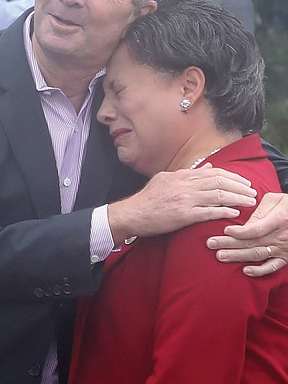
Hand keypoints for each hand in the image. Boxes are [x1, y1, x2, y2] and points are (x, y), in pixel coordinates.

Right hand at [108, 163, 256, 243]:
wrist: (131, 214)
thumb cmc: (147, 199)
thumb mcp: (166, 180)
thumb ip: (187, 174)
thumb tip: (207, 168)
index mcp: (182, 176)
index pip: (214, 173)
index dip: (232, 177)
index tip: (243, 182)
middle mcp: (185, 185)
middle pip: (220, 183)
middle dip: (240, 187)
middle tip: (252, 192)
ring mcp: (184, 200)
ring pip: (218, 196)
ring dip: (237, 199)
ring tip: (249, 202)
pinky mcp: (183, 215)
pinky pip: (208, 213)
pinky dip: (223, 212)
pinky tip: (234, 213)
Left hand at [207, 191, 287, 276]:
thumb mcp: (278, 200)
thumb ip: (262, 208)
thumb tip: (246, 221)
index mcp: (278, 220)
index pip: (256, 229)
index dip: (240, 232)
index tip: (225, 230)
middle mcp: (279, 236)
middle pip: (251, 242)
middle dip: (229, 244)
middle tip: (211, 244)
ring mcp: (282, 249)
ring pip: (257, 254)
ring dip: (237, 256)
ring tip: (220, 256)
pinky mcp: (285, 257)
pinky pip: (272, 267)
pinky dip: (259, 271)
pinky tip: (245, 271)